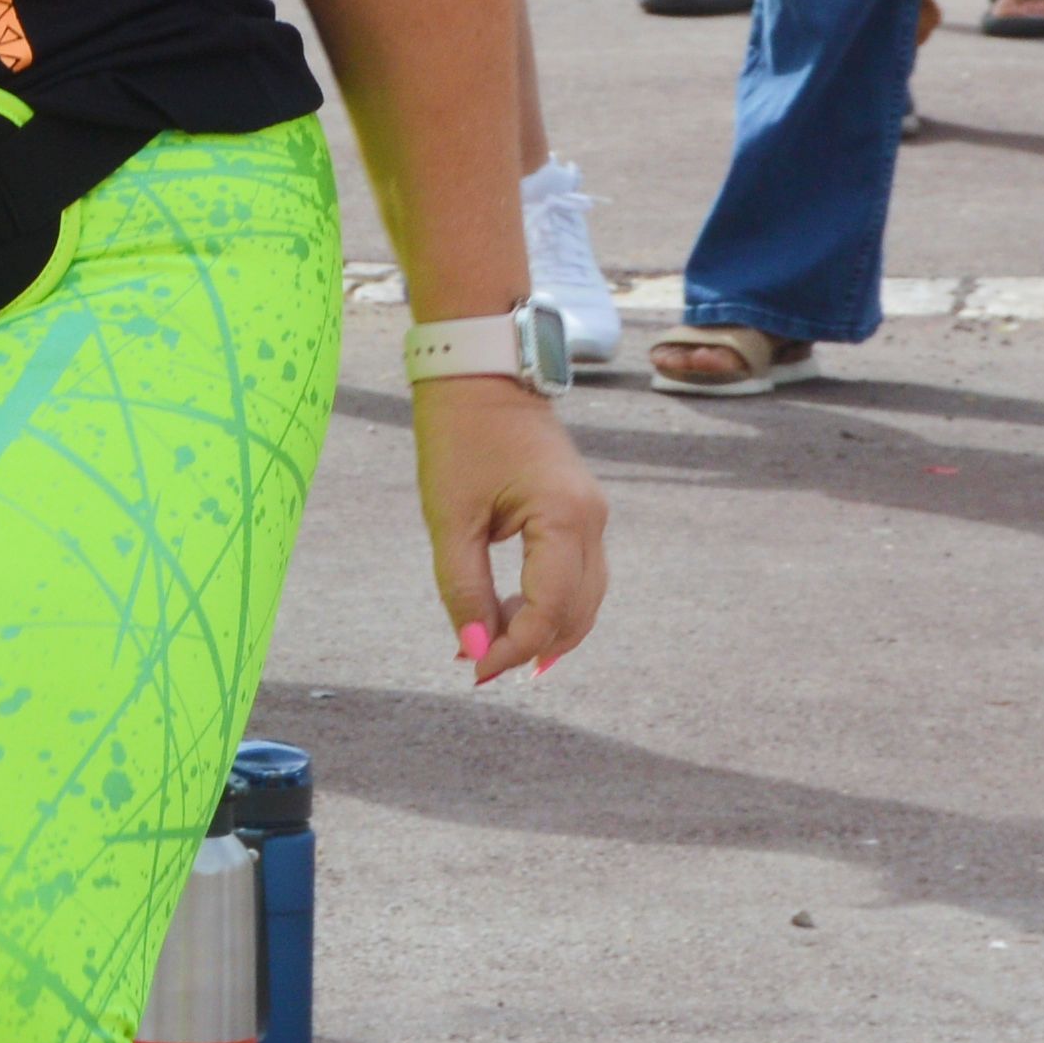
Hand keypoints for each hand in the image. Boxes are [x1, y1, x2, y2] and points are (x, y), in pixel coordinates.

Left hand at [410, 370, 606, 684]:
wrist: (481, 373)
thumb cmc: (460, 436)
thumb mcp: (450, 519)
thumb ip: (464, 590)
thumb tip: (474, 650)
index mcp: (564, 518)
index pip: (550, 612)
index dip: (512, 649)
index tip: (471, 668)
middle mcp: (592, 520)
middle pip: (577, 614)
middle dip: (530, 647)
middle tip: (478, 665)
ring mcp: (593, 515)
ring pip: (585, 600)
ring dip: (544, 630)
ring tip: (491, 644)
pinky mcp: (582, 512)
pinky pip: (579, 576)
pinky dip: (552, 604)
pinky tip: (513, 615)